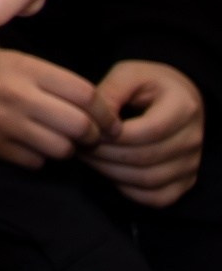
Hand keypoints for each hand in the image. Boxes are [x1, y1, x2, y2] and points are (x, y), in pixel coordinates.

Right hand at [0, 42, 114, 167]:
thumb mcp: (16, 59)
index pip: (86, 95)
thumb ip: (53, 81)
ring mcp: (4, 123)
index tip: (109, 121)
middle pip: (80, 126)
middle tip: (92, 137)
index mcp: (28, 69)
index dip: (106, 112)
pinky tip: (33, 145)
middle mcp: (19, 96)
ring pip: (61, 149)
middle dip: (94, 136)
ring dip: (67, 148)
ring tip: (60, 140)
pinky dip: (40, 157)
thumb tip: (92, 110)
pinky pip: (35, 162)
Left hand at [84, 60, 204, 206]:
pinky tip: (108, 171)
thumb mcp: (128, 74)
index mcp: (183, 108)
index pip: (145, 132)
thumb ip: (110, 91)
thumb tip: (92, 119)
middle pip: (145, 158)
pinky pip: (155, 197)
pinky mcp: (184, 181)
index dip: (111, 135)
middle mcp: (192, 140)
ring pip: (148, 180)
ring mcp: (191, 164)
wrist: (176, 97)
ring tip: (87, 156)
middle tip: (77, 144)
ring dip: (110, 172)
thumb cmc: (148, 83)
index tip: (86, 128)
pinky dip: (127, 189)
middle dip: (104, 154)